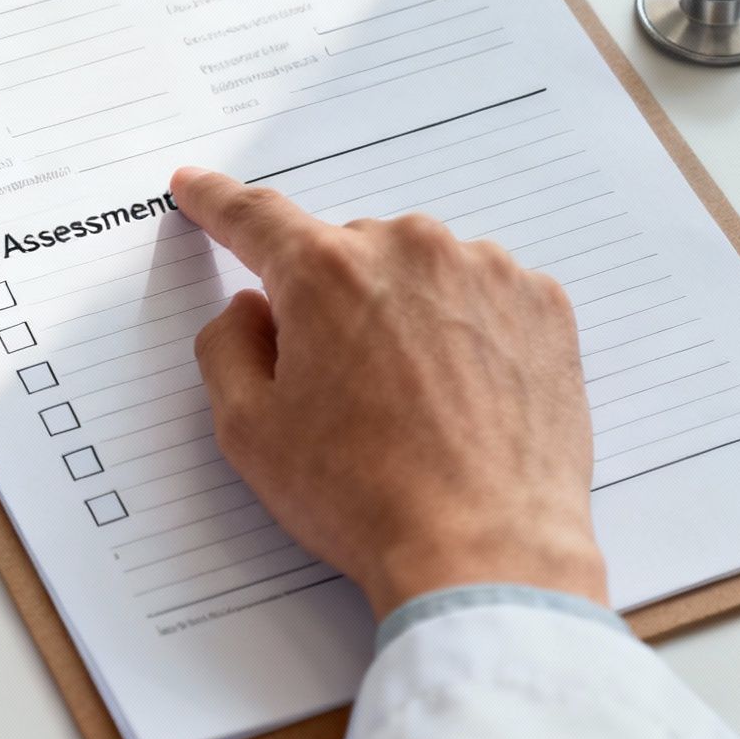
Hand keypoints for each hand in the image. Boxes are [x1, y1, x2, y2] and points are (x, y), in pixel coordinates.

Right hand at [171, 167, 607, 619]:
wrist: (487, 551)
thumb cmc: (365, 498)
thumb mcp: (249, 432)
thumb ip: (228, 347)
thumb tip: (251, 309)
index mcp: (324, 272)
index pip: (253, 218)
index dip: (217, 202)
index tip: (196, 187)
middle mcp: (408, 248)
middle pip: (346, 255)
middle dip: (333, 306)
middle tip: (341, 391)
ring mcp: (485, 271)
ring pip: (418, 273)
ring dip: (405, 316)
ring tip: (413, 407)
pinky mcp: (543, 305)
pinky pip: (482, 296)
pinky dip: (466, 333)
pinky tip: (462, 398)